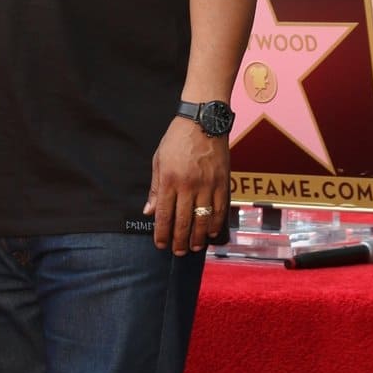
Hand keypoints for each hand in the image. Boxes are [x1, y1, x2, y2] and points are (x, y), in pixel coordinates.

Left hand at [144, 119, 228, 254]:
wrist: (203, 120)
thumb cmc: (177, 140)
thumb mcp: (158, 161)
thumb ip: (155, 189)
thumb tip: (149, 212)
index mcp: (170, 180)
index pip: (164, 214)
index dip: (162, 233)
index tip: (160, 245)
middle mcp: (188, 185)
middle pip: (183, 221)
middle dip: (179, 240)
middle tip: (177, 252)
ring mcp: (207, 184)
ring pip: (203, 218)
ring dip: (198, 236)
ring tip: (194, 247)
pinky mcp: (222, 181)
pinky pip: (220, 208)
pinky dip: (216, 223)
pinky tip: (212, 232)